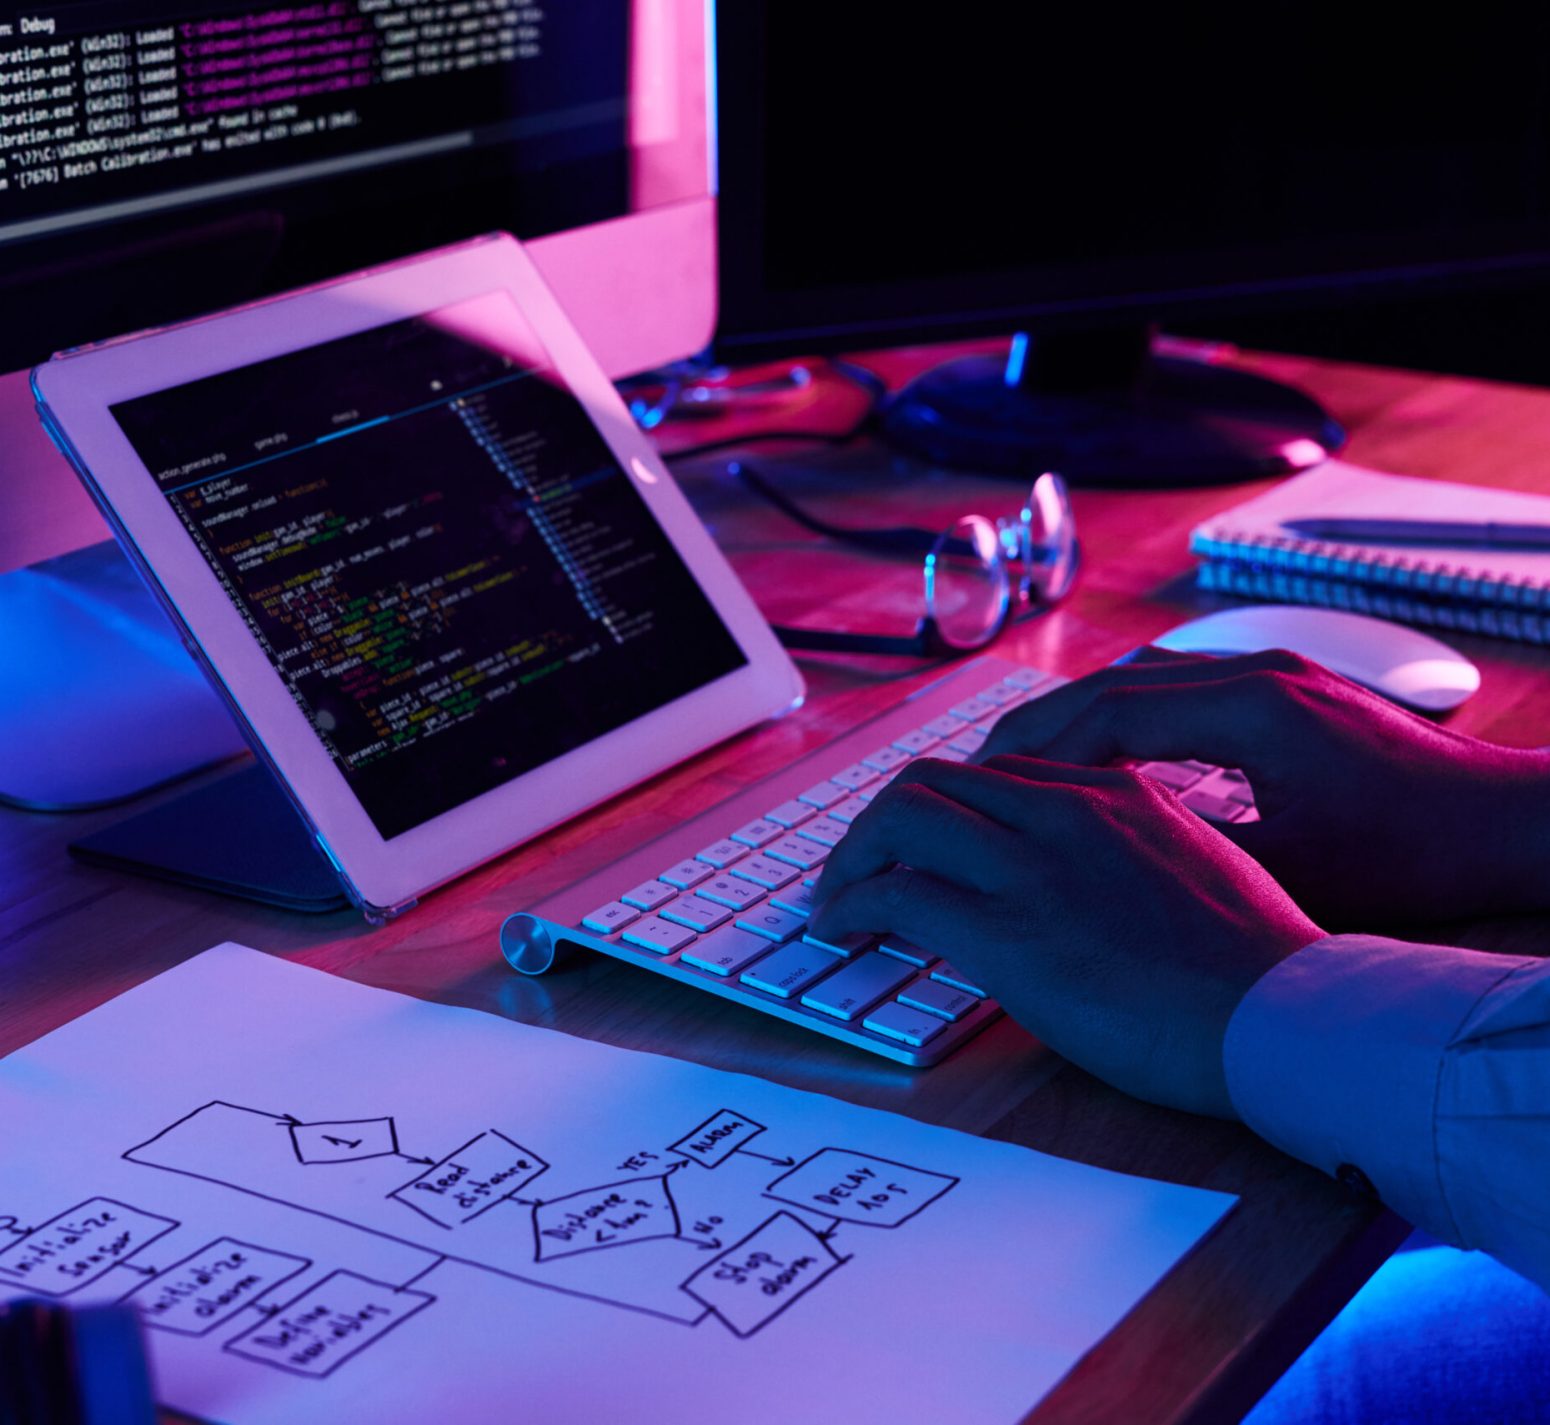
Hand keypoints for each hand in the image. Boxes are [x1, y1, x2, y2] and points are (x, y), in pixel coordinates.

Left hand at [809, 756, 1320, 1117]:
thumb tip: (1085, 887)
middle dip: (881, 822)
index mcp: (1116, 794)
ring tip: (837, 898)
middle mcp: (1067, 810)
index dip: (943, 809)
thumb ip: (1132, 855)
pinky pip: (897, 893)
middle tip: (859, 867)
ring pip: (903, 816)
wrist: (1288, 1016)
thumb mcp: (1200, 873)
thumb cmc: (1260, 967)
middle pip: (935, 780)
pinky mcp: (1008, 928)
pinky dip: (853, 904)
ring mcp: (1035, 865)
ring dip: (855, 856)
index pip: (996, 774)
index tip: (922, 845)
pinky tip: (843, 931)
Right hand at [978, 649, 1549, 925]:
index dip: (1035, 751)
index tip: (985, 787)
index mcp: (1252, 711)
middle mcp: (1255, 674)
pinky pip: (1175, 690)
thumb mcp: (1295, 873)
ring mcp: (1270, 673)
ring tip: (1021, 765)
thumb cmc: (1416, 854)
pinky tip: (1100, 757)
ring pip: (1140, 681)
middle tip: (976, 773)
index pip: (1109, 712)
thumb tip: (1101, 859)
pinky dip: (1122, 718)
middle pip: (1113, 684)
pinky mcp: (1283, 688)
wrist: (1506, 818)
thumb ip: (1194, 852)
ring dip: (1076, 718)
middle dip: (1037, 729)